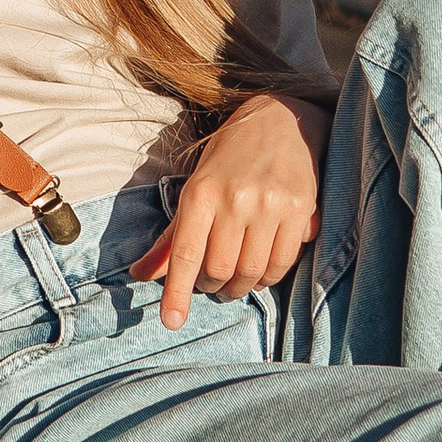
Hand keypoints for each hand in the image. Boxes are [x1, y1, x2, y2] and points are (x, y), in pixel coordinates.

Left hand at [131, 92, 328, 329]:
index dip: (177, 293)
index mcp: (202, 192)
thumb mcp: (195, 188)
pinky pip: (283, 261)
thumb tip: (141, 275)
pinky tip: (263, 271)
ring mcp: (270, 204)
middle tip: (213, 285)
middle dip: (213, 288)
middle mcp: (236, 199)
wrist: (281, 119)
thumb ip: (172, 237)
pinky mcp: (301, 209)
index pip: (187, 254)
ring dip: (241, 287)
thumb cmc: (230, 157)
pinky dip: (270, 276)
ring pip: (252, 272)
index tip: (171, 322)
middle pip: (220, 269)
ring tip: (236, 282)